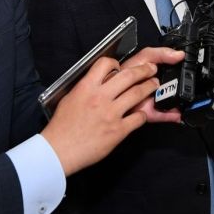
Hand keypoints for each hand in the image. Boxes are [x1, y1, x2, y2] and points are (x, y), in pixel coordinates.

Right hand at [41, 48, 183, 175]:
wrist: (59, 150)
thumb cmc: (62, 127)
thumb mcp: (70, 98)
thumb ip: (86, 88)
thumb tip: (97, 82)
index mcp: (86, 87)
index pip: (105, 64)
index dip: (116, 63)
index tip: (122, 66)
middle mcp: (100, 97)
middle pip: (129, 76)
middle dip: (144, 70)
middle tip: (151, 69)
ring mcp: (111, 114)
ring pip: (137, 94)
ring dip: (149, 87)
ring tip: (154, 85)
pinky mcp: (118, 130)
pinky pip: (138, 118)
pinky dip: (142, 115)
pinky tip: (142, 114)